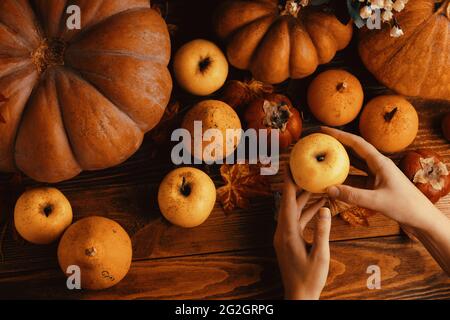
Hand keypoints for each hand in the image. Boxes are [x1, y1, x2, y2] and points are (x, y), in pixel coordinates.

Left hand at [274, 169, 330, 299]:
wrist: (299, 296)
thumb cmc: (309, 279)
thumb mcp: (320, 256)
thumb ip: (322, 232)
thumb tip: (324, 208)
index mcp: (287, 233)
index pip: (286, 202)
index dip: (288, 183)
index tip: (289, 167)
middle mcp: (282, 232)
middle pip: (289, 203)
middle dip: (297, 186)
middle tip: (306, 170)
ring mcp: (285, 236)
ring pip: (293, 212)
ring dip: (304, 199)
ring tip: (316, 184)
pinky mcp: (289, 241)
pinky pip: (297, 221)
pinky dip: (306, 212)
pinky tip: (318, 206)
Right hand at [321, 126, 440, 230]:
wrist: (423, 219)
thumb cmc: (406, 207)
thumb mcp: (377, 201)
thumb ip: (352, 195)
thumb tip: (329, 189)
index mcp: (380, 162)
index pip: (356, 143)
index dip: (339, 135)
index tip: (323, 130)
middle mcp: (378, 166)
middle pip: (353, 151)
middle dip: (336, 145)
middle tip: (319, 143)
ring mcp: (377, 176)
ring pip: (353, 165)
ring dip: (339, 163)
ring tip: (322, 160)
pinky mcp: (375, 186)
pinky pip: (356, 179)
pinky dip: (344, 179)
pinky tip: (332, 182)